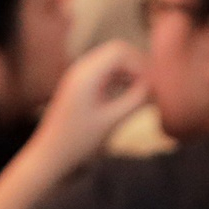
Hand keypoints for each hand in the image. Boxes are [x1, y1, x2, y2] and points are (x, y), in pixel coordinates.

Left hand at [27, 40, 149, 172]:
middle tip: (152, 90)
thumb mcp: (111, 122)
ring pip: (113, 62)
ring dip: (130, 74)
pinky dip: (121, 81)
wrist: (50, 157)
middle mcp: (81, 69)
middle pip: (118, 52)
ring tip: (144, 96)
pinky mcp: (81, 87)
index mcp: (86, 74)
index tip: (153, 87)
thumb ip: (136, 101)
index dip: (140, 64)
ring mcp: (80, 77)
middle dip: (137, 67)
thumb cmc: (78, 142)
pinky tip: (131, 99)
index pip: (120, 51)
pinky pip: (106, 74)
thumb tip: (157, 87)